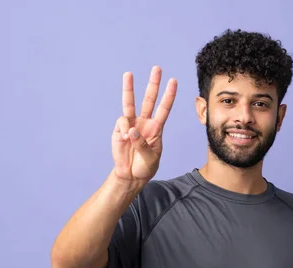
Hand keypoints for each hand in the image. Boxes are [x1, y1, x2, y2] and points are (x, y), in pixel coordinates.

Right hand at [111, 66, 177, 185]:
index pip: (164, 108)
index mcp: (156, 128)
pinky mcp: (119, 130)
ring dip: (129, 88)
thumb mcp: (150, 159)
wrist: (130, 175)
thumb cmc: (144, 167)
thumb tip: (131, 130)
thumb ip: (142, 145)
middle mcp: (144, 123)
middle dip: (153, 84)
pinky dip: (123, 129)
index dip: (169, 95)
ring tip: (128, 74)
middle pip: (149, 99)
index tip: (174, 81)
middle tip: (157, 68)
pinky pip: (121, 123)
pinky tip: (125, 139)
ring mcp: (131, 125)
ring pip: (130, 103)